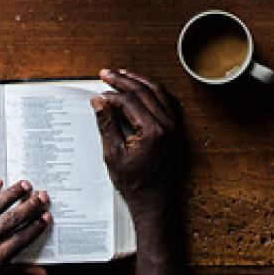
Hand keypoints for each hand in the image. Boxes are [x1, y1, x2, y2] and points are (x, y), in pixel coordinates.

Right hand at [91, 68, 182, 220]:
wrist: (153, 201)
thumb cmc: (135, 183)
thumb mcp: (113, 154)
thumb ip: (107, 124)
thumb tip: (99, 101)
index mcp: (153, 131)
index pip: (129, 101)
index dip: (112, 95)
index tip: (98, 94)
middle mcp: (167, 125)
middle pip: (144, 92)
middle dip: (123, 80)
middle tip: (106, 74)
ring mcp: (174, 126)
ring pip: (157, 92)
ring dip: (138, 81)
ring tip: (122, 74)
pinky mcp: (175, 129)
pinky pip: (166, 101)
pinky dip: (153, 91)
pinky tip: (141, 87)